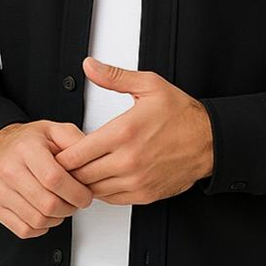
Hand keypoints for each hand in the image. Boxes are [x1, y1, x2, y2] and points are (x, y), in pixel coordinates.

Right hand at [0, 120, 94, 238]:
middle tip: (76, 202)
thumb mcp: (53, 130)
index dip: (76, 192)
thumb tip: (92, 157)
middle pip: (48, 204)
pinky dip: (41, 227)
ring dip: (57, 218)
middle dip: (70, 208)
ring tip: (62, 205)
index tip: (86, 194)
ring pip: (37, 220)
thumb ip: (74, 141)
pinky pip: (24, 230)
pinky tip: (46, 213)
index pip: (54, 179)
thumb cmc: (28, 141)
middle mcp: (9, 170)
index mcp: (26, 149)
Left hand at [54, 57, 213, 204]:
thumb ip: (114, 77)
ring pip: (94, 189)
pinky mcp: (144, 195)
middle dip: (68, 169)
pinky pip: (111, 199)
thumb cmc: (181, 114)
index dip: (62, 154)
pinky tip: (101, 177)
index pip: (77, 153)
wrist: (209, 141)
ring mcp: (136, 181)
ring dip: (84, 181)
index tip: (57, 150)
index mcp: (124, 132)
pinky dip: (101, 190)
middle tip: (62, 162)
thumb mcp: (149, 85)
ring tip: (80, 170)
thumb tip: (90, 66)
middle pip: (81, 174)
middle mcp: (128, 160)